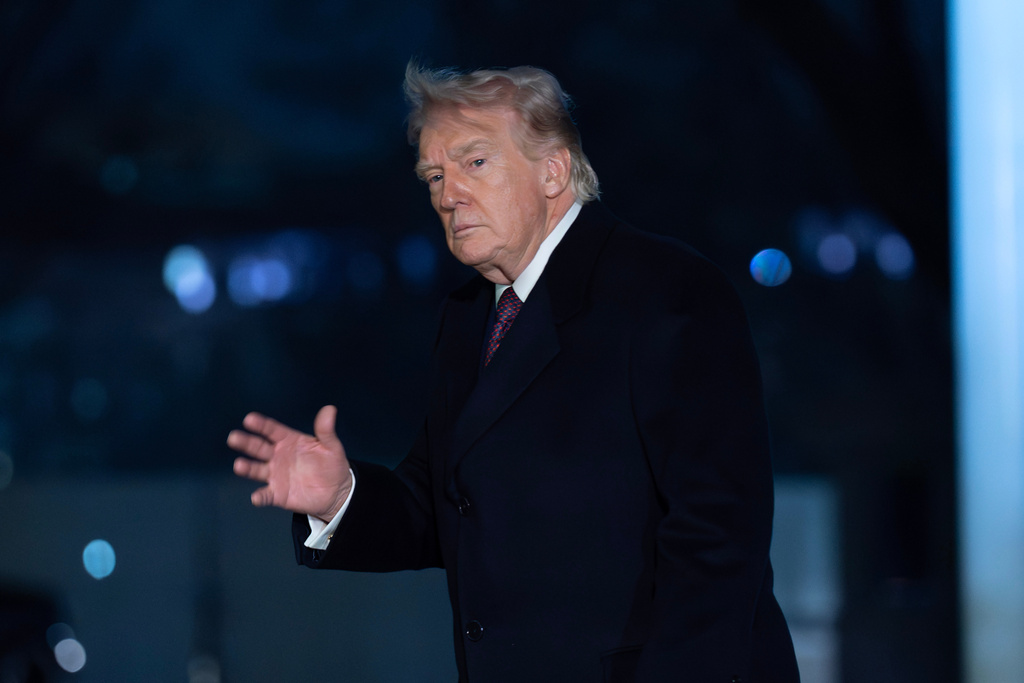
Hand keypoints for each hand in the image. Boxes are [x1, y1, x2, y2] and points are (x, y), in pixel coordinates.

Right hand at [228, 405, 352, 521]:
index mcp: (289, 441)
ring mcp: (275, 475)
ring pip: (257, 470)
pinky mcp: (278, 493)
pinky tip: (257, 497)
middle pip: (258, 447)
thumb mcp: (331, 446)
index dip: (261, 425)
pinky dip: (260, 497)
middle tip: (234, 438)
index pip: (272, 430)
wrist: (336, 491)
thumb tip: (329, 410)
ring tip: (239, 465)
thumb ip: (326, 430)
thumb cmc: (331, 464)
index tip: (249, 419)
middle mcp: (278, 456)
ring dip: (247, 468)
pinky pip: (266, 495)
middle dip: (246, 442)